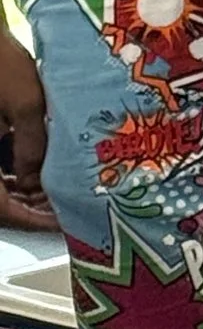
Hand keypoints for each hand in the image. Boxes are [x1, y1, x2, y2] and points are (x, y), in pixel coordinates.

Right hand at [0, 33, 50, 225]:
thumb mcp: (25, 104)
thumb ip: (33, 146)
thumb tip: (42, 181)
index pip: (4, 212)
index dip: (36, 221)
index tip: (66, 224)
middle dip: (33, 209)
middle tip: (70, 207)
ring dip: (25, 193)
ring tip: (61, 188)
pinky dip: (14, 176)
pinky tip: (38, 170)